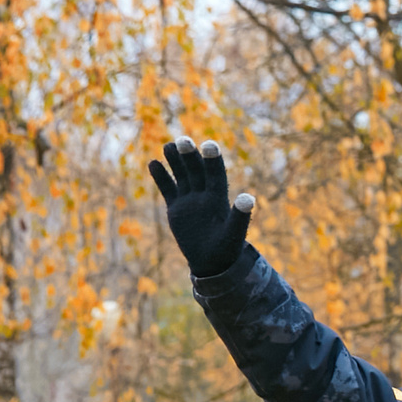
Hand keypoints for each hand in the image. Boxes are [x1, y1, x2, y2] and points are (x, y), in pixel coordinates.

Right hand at [149, 137, 253, 277]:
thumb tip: (248, 197)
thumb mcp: (234, 233)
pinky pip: (168, 189)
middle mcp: (204, 194)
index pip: (216, 175)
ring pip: (182, 176)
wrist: (211, 261)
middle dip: (190, 156)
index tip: (209, 144)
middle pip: (196, 171)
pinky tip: (154, 163)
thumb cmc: (227, 248)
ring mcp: (189, 200)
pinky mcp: (176, 208)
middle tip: (182, 140)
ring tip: (168, 145)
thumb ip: (240, 216)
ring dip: (176, 162)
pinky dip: (161, 177)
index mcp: (219, 198)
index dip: (213, 161)